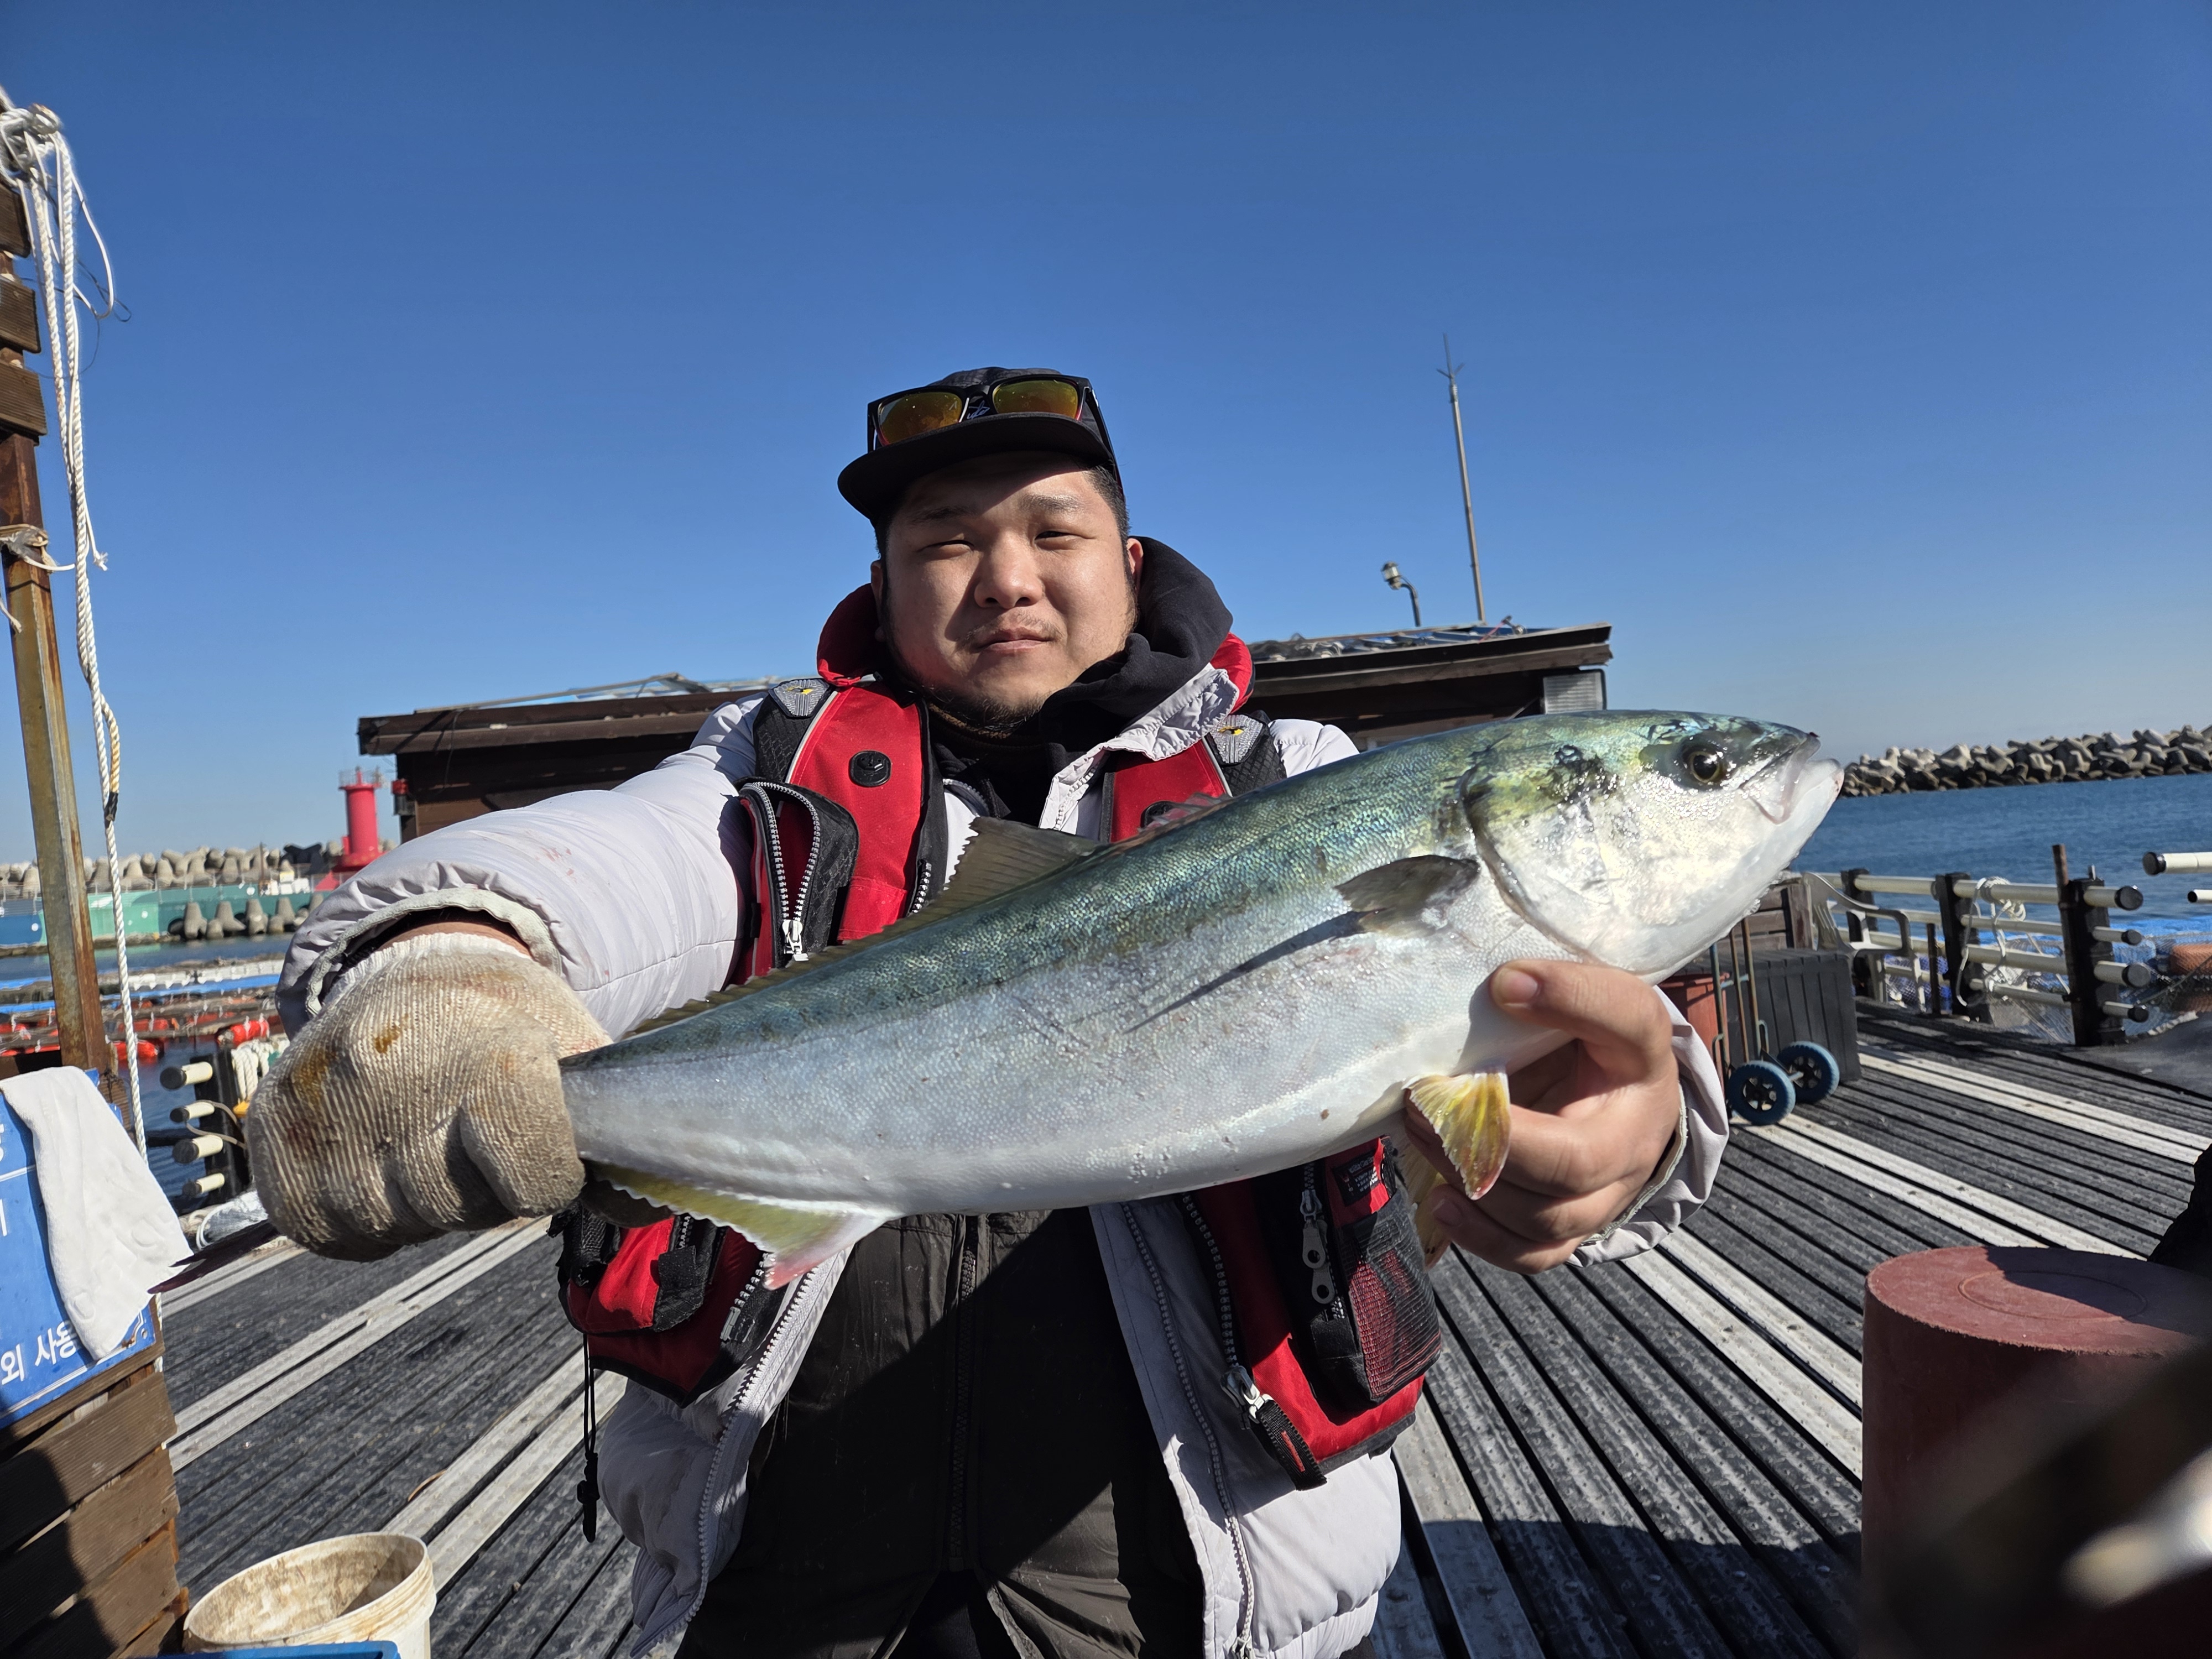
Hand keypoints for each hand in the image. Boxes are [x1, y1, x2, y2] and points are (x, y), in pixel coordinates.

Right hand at [248, 927, 605, 1258]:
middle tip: (477, 1137)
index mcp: (488, 1050)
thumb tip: (638, 1199)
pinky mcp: (273, 1133)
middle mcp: (392, 1072)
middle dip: (478, 1190)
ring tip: (428, 1139)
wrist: (416, 971)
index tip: (544, 1152)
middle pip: (455, 1207)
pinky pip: (328, 1230)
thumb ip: (608, 1128)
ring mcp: (324, 1104)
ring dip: (418, 1203)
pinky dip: (362, 1216)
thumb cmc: (505, 1022)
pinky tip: (381, 1160)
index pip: (534, 1174)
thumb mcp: (574, 1051)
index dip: (546, 1178)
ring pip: (390, 1222)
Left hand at [1401, 959, 1679, 1272]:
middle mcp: (1633, 1142)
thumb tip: (1505, 985)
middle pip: (1572, 1165)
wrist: (1615, 1091)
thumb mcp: (1590, 998)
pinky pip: (1533, 1255)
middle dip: (1488, 1140)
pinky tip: (1443, 1201)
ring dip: (1473, 1182)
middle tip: (1427, 1101)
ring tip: (1422, 1133)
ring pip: (1546, 1219)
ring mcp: (1604, 1196)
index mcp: (1642, 1065)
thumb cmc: (1592, 1038)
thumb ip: (1562, 988)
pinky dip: (1484, 1238)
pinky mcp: (1571, 1227)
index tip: (1505, 986)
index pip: (1626, 1026)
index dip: (1571, 1003)